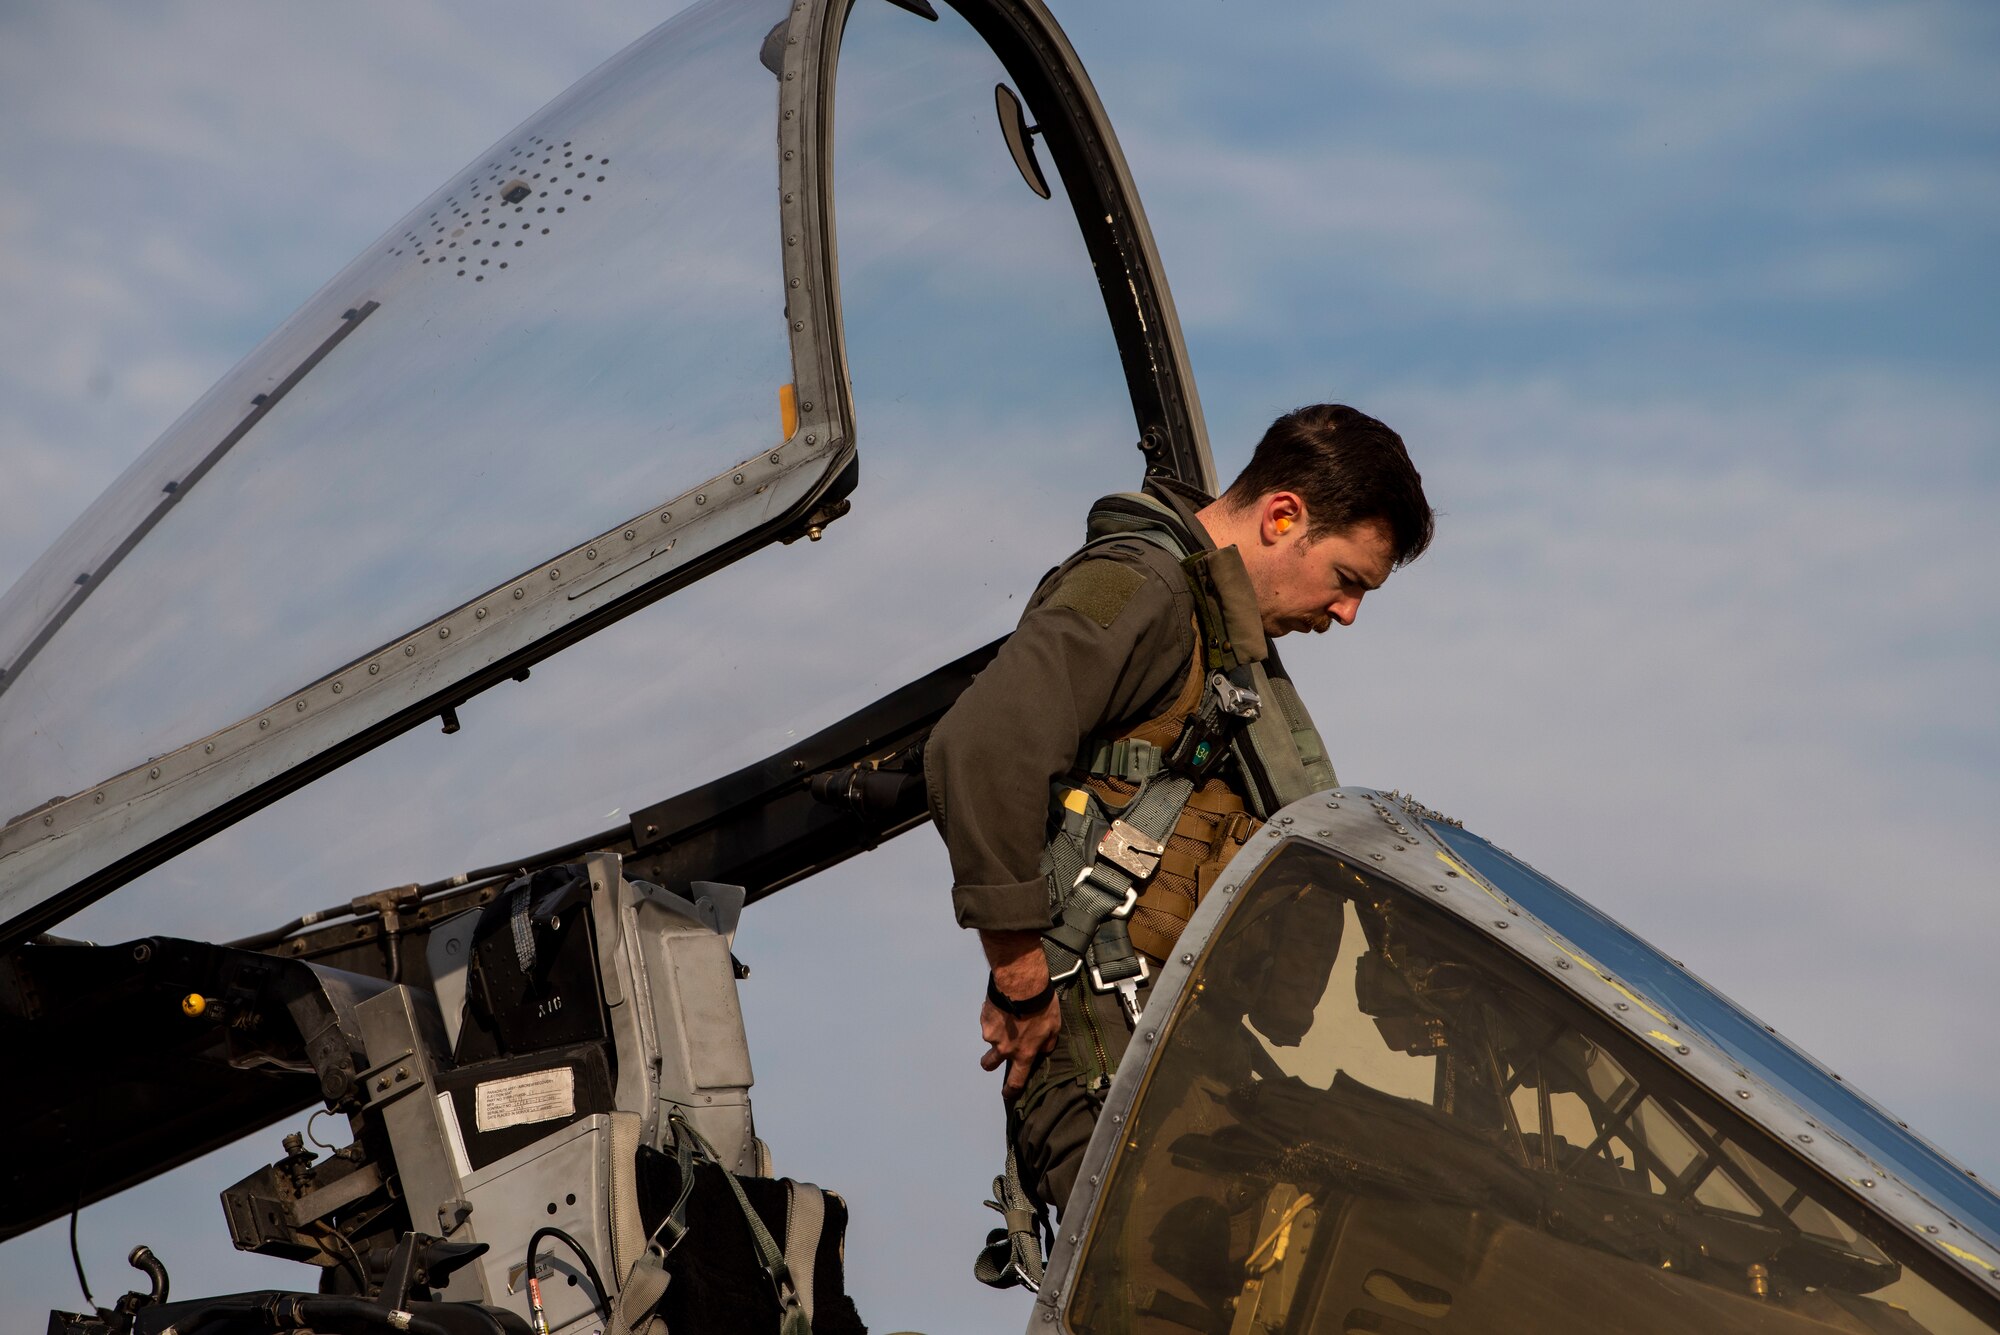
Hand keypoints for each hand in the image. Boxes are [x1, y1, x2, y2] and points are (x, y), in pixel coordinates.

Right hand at [979, 929, 1062, 1098]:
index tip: (1007, 1093)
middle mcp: (1004, 1048)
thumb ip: (1047, 1044)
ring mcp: (991, 1034)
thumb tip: (1043, 1050)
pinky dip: (994, 1016)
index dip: (1010, 1091)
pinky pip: (988, 1021)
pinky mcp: (984, 1019)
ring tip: (1008, 1016)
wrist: (1022, 985)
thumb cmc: (1042, 1006)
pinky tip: (1004, 1005)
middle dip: (990, 1063)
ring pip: (990, 1038)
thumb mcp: (1054, 1027)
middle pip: (989, 1064)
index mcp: (1023, 1053)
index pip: (1015, 1080)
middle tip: (997, 1053)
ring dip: (996, 1032)